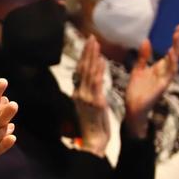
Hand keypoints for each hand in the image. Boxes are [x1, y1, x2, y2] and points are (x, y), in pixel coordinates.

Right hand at [71, 34, 110, 155]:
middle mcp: (79, 93)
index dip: (84, 57)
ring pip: (88, 72)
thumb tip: (92, 81)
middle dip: (87, 52)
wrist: (93, 141)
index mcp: (77, 94)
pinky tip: (101, 60)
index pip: (80, 71)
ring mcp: (86, 97)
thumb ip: (90, 93)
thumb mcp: (88, 107)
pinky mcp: (95, 102)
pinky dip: (98, 70)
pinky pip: (96, 83)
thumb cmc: (93, 126)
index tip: (88, 45)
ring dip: (92, 57)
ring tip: (96, 44)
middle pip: (82, 68)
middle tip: (92, 38)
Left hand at [123, 24, 178, 138]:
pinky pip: (170, 72)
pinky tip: (171, 52)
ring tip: (178, 36)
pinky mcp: (163, 85)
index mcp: (160, 68)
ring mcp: (166, 78)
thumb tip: (146, 40)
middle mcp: (165, 72)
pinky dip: (172, 62)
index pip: (172, 51)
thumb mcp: (138, 69)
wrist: (132, 108)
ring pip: (176, 61)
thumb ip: (143, 56)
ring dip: (177, 48)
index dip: (177, 40)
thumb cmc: (136, 91)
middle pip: (177, 54)